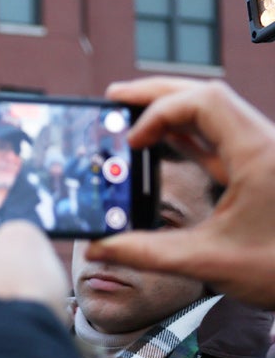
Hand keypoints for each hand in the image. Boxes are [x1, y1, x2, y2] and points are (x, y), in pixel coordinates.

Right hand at [84, 77, 274, 308]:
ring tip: (132, 115)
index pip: (204, 103)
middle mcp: (264, 145)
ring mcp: (263, 155)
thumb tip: (99, 247)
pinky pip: (219, 139)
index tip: (132, 142)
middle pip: (207, 97)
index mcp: (258, 155)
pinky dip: (187, 135)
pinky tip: (163, 141)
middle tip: (116, 98)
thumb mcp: (208, 262)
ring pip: (214, 114)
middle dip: (158, 95)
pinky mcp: (260, 171)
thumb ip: (146, 253)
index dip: (159, 113)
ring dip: (172, 112)